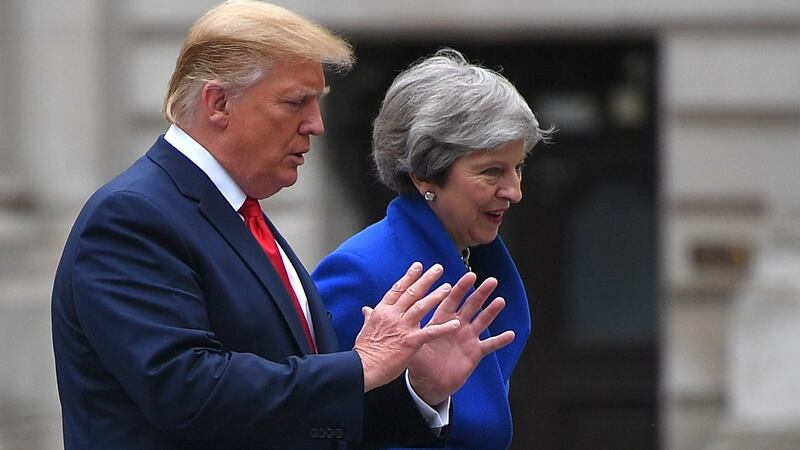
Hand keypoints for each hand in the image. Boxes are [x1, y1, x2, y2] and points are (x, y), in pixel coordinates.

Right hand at [353, 263, 460, 392]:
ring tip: (448, 287)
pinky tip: (454, 323)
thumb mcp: (365, 329)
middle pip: (412, 293)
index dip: (409, 276)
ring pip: (422, 306)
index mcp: (382, 311)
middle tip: (438, 269)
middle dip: (426, 279)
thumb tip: (366, 309)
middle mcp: (393, 315)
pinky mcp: (411, 341)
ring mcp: (402, 327)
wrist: (363, 368)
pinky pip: (430, 332)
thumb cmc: (364, 351)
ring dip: (436, 296)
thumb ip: (369, 317)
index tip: (418, 266)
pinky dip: (443, 327)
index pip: (397, 289)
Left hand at [408, 273, 514, 405]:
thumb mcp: (412, 344)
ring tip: (500, 301)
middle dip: (481, 293)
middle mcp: (457, 325)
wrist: (429, 383)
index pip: (452, 299)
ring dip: (492, 311)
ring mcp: (468, 338)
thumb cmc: (420, 362)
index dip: (460, 288)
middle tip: (491, 281)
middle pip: (471, 306)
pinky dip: (500, 341)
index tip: (469, 275)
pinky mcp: (475, 352)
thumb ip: (408, 330)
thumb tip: (383, 315)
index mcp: (441, 320)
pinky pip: (490, 345)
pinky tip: (510, 334)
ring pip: (482, 321)